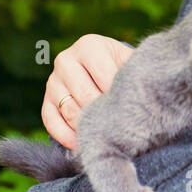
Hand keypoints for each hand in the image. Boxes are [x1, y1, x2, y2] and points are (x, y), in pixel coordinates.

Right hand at [41, 34, 134, 150]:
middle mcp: (65, 60)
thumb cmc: (119, 68)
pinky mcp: (46, 102)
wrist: (100, 69)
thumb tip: (146, 96)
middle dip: (105, 114)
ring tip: (107, 138)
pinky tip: (84, 144)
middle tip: (122, 128)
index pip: (105, 76)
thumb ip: (135, 73)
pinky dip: (68, 138)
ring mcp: (53, 81)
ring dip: (89, 127)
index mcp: (89, 46)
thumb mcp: (128, 62)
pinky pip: (52, 123)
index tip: (132, 109)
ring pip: (70, 112)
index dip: (119, 96)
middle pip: (86, 96)